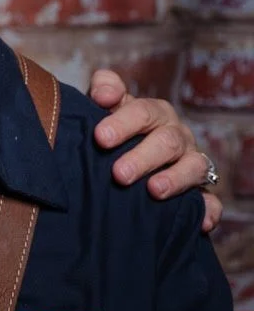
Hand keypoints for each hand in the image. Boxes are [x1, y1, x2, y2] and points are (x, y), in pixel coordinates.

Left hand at [87, 69, 221, 232]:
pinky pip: (211, 201)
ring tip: (153, 191)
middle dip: (143, 158)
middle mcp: (176, 135)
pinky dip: (208, 209)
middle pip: (167, 141)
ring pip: (193, 167)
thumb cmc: (113, 128)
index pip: (143, 111)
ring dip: (175, 180)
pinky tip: (200, 220)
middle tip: (118, 174)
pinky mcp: (200, 191)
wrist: (123, 154)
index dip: (122, 122)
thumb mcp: (103, 104)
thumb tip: (102, 94)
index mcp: (155, 113)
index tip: (100, 137)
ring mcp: (190, 162)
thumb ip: (103, 90)